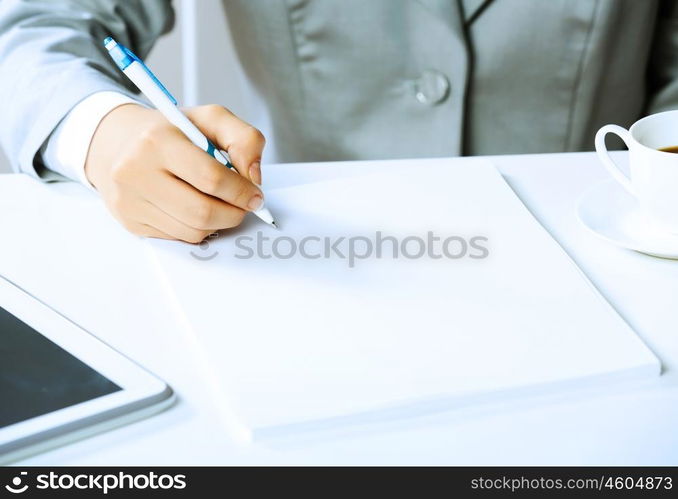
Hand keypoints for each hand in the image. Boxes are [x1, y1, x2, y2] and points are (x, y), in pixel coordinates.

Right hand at [85, 104, 264, 242]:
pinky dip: (197, 227)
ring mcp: (129, 200)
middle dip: (233, 213)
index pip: (211, 178)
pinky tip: (196, 208)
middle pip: (202, 212)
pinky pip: (179, 237)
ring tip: (221, 204)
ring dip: (218, 222)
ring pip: (193, 230)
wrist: (119, 142)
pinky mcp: (130, 222)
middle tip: (243, 205)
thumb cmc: (171, 132)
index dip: (241, 192)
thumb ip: (244, 139)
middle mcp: (136, 171)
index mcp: (157, 140)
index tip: (255, 195)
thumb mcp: (211, 119)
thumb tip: (254, 176)